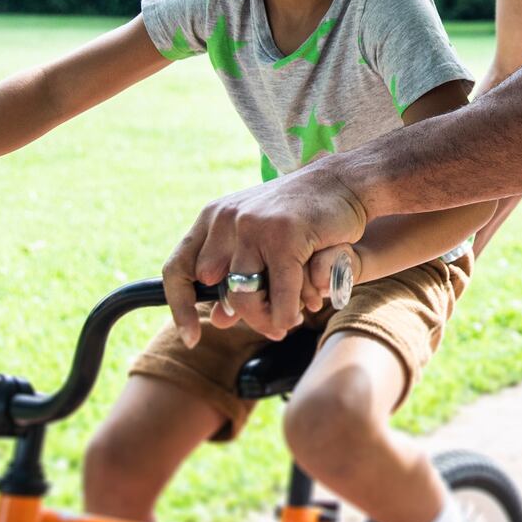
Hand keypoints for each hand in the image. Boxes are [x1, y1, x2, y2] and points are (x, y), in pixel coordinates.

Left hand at [162, 163, 367, 347]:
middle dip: (248, 316)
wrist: (343, 182)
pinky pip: (280, 293)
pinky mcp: (283, 235)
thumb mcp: (261, 243)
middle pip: (220, 291)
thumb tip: (217, 321)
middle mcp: (226, 219)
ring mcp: (253, 225)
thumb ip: (237, 278)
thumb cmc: (301, 216)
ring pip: (245, 296)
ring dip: (268, 319)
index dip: (180, 307)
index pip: (178, 268)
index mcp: (213, 218)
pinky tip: (301, 315)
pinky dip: (288, 312)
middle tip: (272, 327)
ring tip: (288, 324)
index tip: (190, 339)